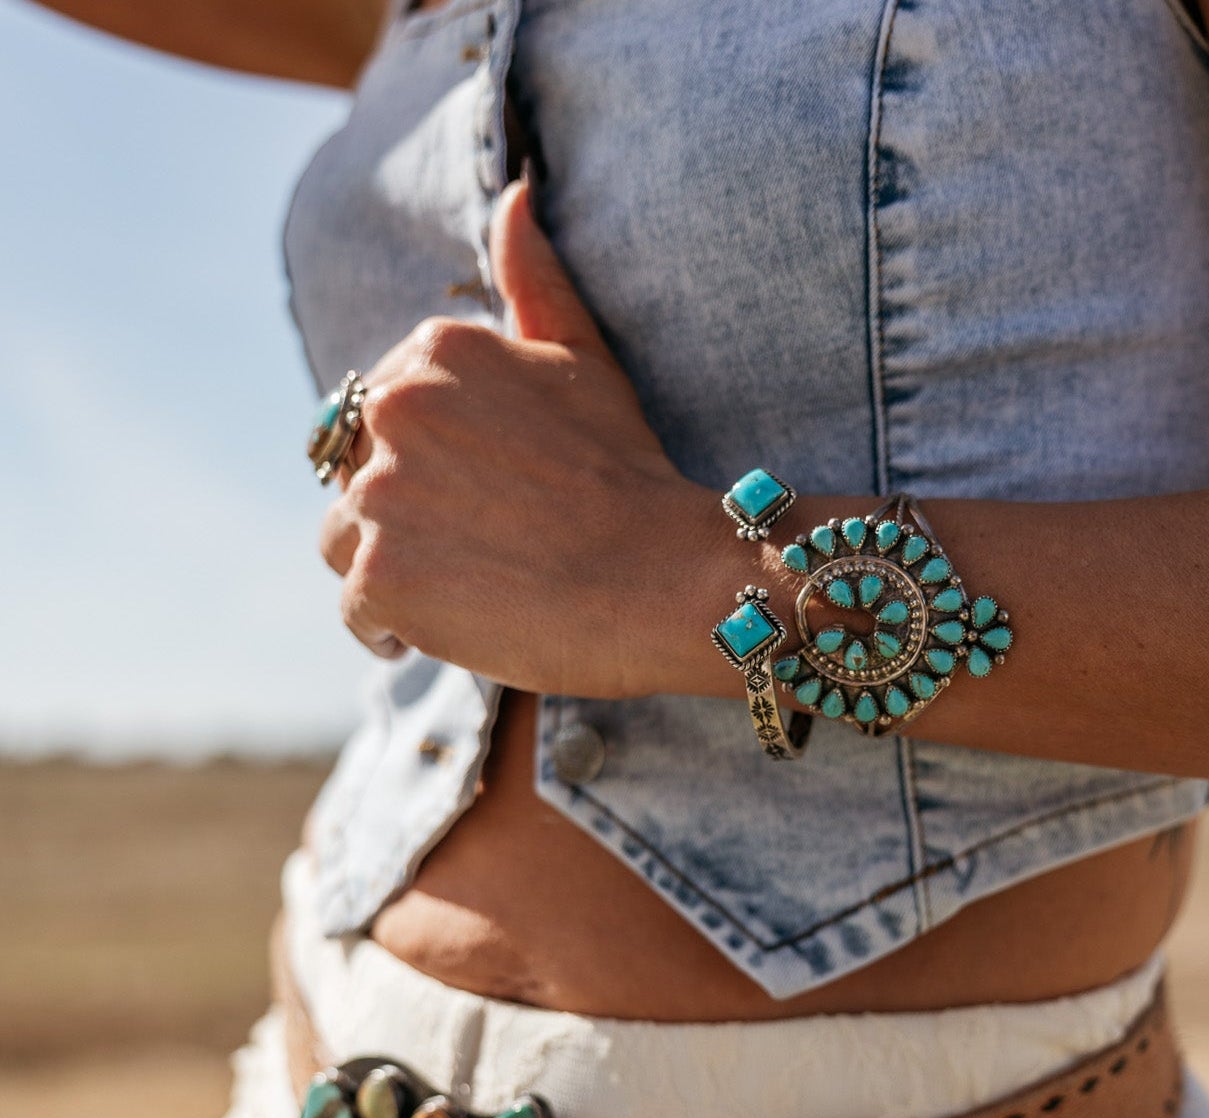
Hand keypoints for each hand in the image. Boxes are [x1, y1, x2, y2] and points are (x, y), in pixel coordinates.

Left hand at [317, 176, 714, 695]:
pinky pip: (357, 612)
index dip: (424, 464)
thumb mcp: (583, 357)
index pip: (378, 414)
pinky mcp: (380, 575)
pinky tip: (448, 629)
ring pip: (343, 542)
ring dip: (391, 571)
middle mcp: (393, 410)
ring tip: (463, 592)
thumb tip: (515, 195)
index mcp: (433, 352)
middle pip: (352, 475)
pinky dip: (392, 629)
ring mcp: (381, 494)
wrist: (663, 576)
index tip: (479, 496)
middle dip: (401, 513)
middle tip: (478, 549)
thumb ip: (536, 279)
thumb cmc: (630, 473)